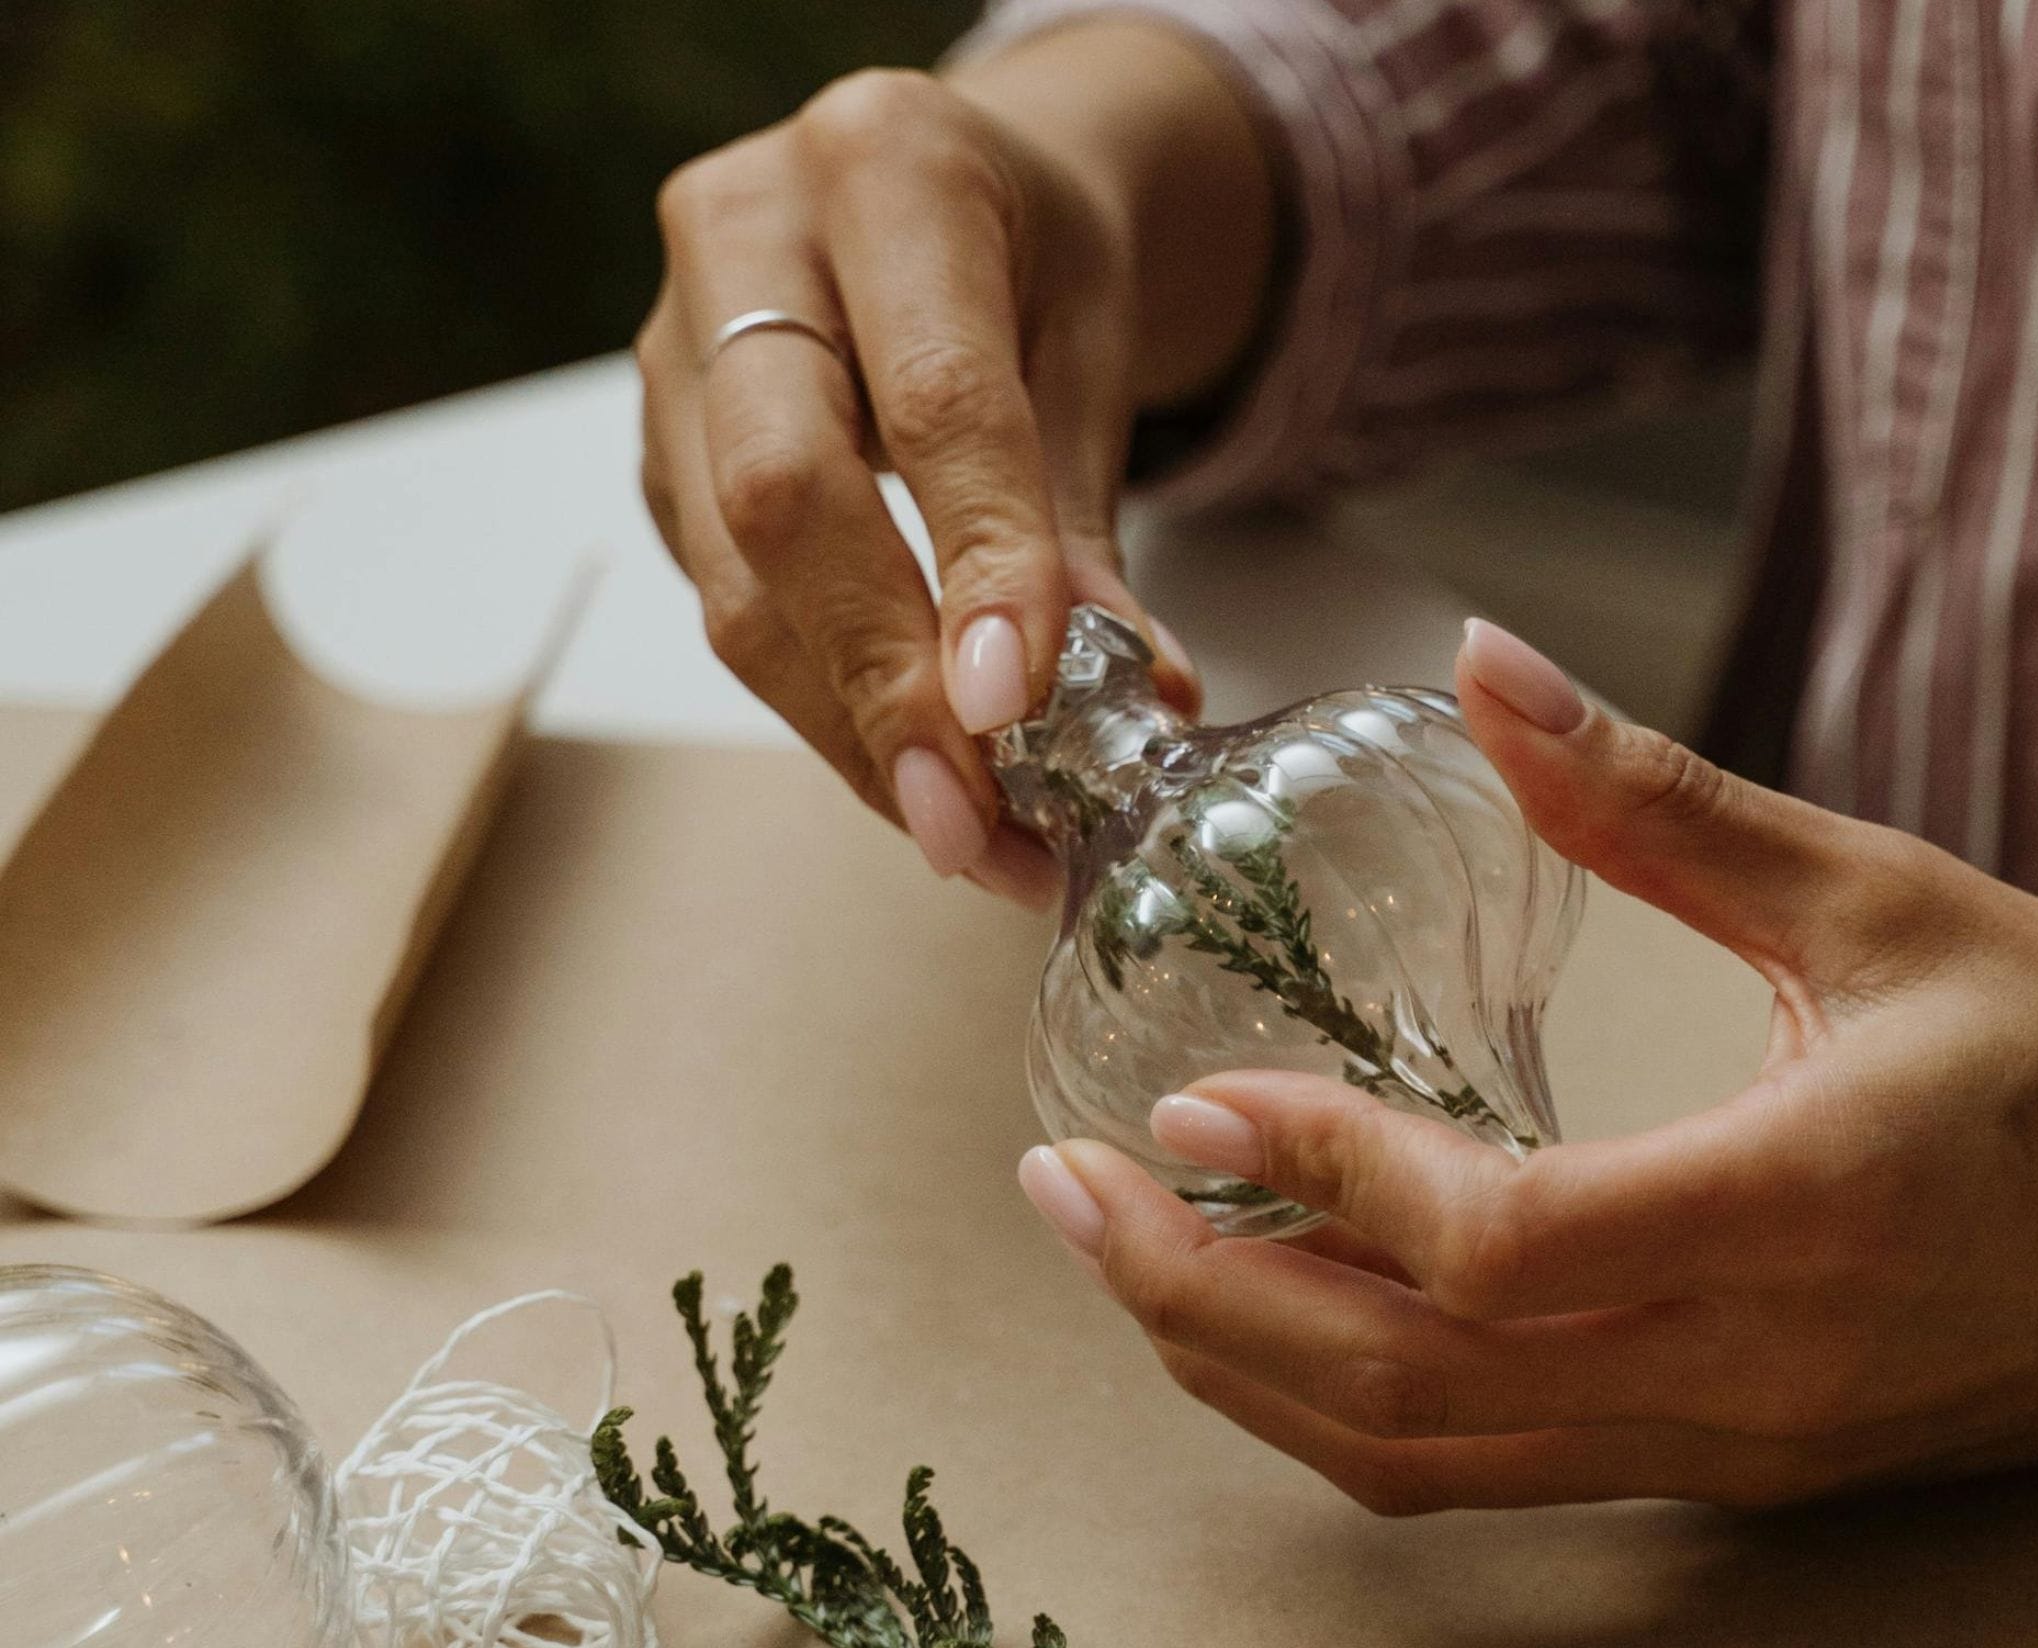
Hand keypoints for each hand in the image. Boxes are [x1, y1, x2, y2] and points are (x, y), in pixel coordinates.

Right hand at [634, 27, 1272, 903]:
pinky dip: (828, 709)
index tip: (1021, 709)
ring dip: (855, 733)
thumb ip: (1085, 519)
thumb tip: (1130, 698)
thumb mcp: (1094, 342)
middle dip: (883, 683)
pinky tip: (912, 778)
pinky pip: (729, 604)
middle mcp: (744, 237)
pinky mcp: (655, 446)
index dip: (975, 564)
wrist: (942, 189)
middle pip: (782, 497)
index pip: (929, 396)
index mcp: (885, 165)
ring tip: (975, 841)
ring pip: (734, 581)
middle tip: (975, 826)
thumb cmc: (1029, 254)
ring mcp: (671, 343)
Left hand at [1014, 620, 2037, 1511]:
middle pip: (1408, 1393)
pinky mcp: (1739, 1466)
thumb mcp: (1887, 894)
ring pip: (1432, 1459)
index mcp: (1799, 1211)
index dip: (1321, 1183)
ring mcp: (1737, 1445)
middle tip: (1059, 1193)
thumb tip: (1477, 664)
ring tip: (1128, 1258)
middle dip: (1204, 1303)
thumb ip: (1660, 800)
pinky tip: (1280, 1318)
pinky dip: (1355, 1409)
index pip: (1498, 1249)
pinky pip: (1497, 1470)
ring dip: (1253, 1372)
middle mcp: (1750, 1369)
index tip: (1185, 1100)